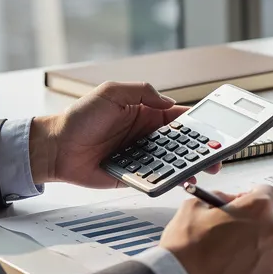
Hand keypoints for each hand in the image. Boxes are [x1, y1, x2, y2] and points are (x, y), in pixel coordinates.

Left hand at [29, 81, 219, 187]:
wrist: (55, 148)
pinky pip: (155, 178)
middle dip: (202, 149)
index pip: (179, 118)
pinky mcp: (133, 175)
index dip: (199, 123)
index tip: (215, 130)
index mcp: (146, 113)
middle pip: (182, 143)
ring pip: (173, 162)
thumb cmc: (79, 118)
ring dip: (190, 166)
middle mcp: (147, 135)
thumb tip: (169, 102)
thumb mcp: (111, 92)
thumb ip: (141, 92)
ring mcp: (141, 156)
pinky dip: (170, 180)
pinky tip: (181, 181)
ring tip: (205, 170)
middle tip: (217, 156)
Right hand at [160, 184, 272, 273]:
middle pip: (268, 222)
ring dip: (254, 248)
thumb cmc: (187, 242)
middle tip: (229, 234)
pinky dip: (252, 269)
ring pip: (268, 247)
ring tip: (228, 258)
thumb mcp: (195, 205)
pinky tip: (231, 272)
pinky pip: (264, 269)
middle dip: (253, 225)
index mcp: (258, 208)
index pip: (268, 193)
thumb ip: (220, 198)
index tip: (241, 206)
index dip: (252, 197)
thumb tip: (231, 202)